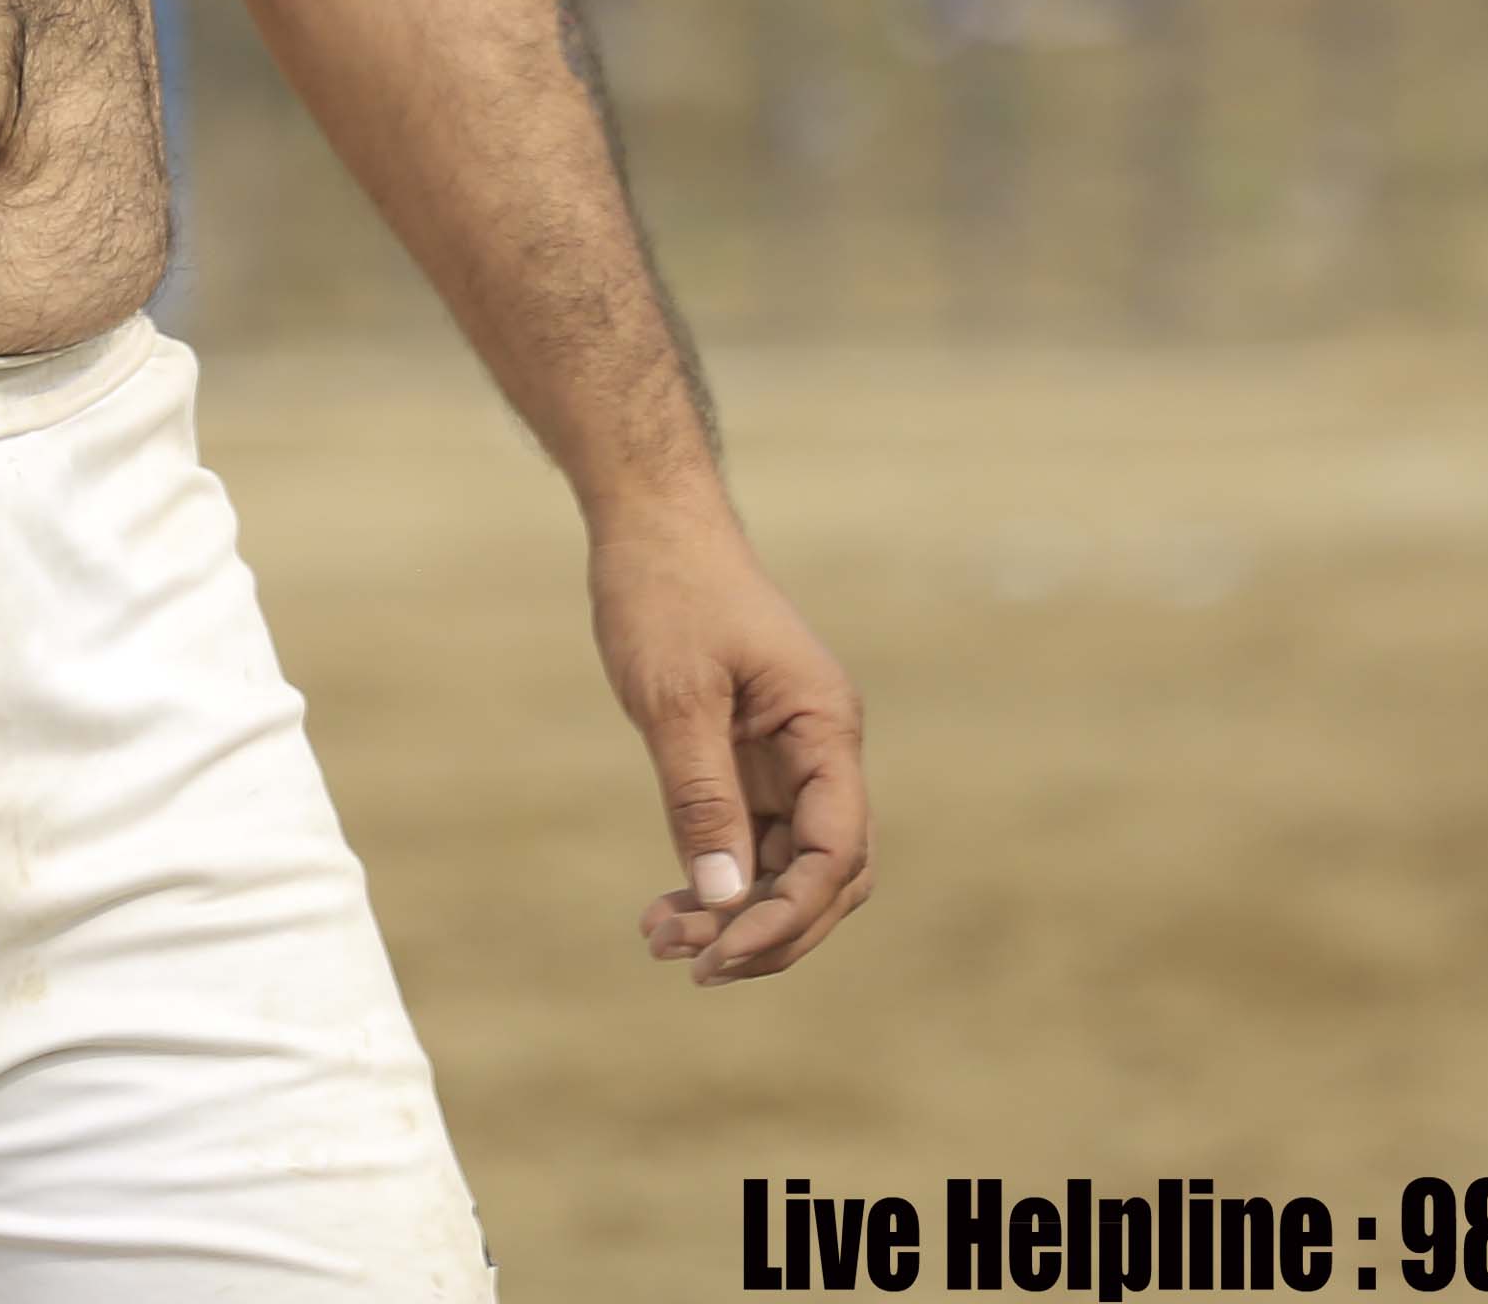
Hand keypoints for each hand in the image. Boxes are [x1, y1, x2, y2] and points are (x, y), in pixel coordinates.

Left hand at [593, 515, 871, 988]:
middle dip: (769, 930)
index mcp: (826, 727)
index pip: (838, 850)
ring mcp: (788, 758)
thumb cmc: (667, 592)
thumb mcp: (676, 697)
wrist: (649, 523)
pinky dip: (717, 880)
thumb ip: (702, 798)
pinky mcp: (749, 761)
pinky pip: (751, 842)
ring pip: (787, 868)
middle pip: (826, 876)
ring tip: (661, 941)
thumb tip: (726, 902)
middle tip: (692, 964)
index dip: (791, 915)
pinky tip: (669, 907)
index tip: (726, 951)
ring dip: (736, 914)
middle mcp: (821, 749)